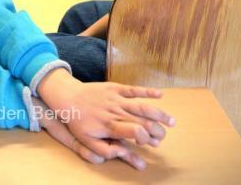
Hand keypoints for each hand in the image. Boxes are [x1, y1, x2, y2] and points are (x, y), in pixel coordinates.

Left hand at [38, 70, 173, 160]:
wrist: (68, 98)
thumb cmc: (79, 122)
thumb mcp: (87, 142)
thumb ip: (106, 150)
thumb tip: (124, 153)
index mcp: (110, 125)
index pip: (134, 131)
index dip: (145, 136)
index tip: (150, 142)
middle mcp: (116, 111)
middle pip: (142, 120)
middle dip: (156, 129)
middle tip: (163, 136)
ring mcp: (117, 98)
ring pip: (142, 106)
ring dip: (159, 113)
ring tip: (172, 122)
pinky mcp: (116, 87)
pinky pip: (134, 89)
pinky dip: (148, 91)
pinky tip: (160, 95)